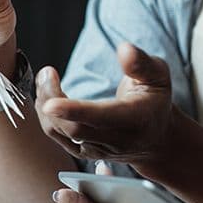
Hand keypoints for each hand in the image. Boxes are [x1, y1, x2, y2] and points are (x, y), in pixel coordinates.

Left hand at [35, 43, 173, 163]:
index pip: (101, 118)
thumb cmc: (155, 101)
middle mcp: (116, 140)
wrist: (156, 138)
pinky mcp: (84, 153)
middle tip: (46, 73)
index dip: (75, 111)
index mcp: (135, 119)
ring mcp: (98, 150)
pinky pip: (57, 136)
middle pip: (74, 128)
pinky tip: (48, 95)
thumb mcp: (158, 76)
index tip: (51, 103)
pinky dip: (47, 115)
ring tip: (46, 79)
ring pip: (61, 133)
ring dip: (45, 106)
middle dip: (52, 100)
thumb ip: (141, 63)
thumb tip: (124, 49)